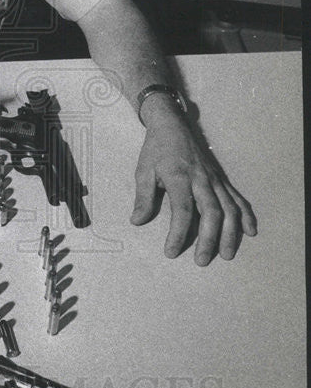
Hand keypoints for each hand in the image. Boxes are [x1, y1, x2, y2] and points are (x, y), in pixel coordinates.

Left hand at [130, 115, 256, 265]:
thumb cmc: (156, 150)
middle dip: (209, 239)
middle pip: (211, 212)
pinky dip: (246, 215)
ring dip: (230, 233)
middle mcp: (201, 179)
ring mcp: (214, 179)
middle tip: (201, 260)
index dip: (178, 233)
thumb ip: (143, 198)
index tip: (171, 252)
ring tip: (226, 254)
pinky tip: (249, 232)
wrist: (172, 126)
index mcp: (179, 177)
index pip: (182, 210)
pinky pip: (237, 198)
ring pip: (229, 208)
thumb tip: (137, 221)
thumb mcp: (143, 171)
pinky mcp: (220, 179)